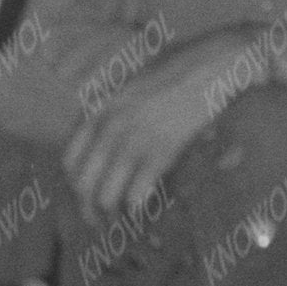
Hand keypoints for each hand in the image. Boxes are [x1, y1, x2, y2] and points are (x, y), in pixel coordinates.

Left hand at [59, 32, 276, 227]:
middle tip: (100, 223)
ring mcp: (135, 139)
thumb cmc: (182, 66)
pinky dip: (137, 209)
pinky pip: (137, 193)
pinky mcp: (163, 150)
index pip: (70, 159)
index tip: (85, 198)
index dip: (74, 186)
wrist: (216, 61)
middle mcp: (110, 125)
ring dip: (112, 215)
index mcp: (100, 108)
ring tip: (122, 223)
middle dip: (88, 209)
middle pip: (83, 183)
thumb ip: (115, 104)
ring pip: (106, 194)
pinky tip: (144, 212)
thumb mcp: (134, 80)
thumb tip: (108, 126)